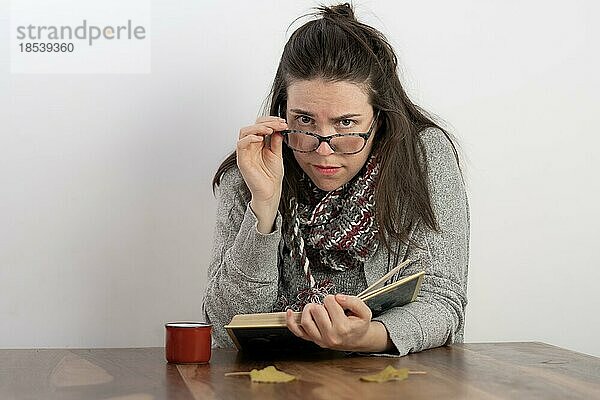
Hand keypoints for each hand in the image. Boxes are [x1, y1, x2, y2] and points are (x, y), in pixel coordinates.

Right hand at [236, 116, 287, 232]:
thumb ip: (276, 141)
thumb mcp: (277, 154)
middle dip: (267, 122)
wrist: (270, 192)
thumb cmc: (272, 176)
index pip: (260, 125)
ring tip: (270, 130)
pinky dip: (250, 138)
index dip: (271, 121)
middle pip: (252, 125)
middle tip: (280, 124)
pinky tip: (260, 139)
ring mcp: (245, 152)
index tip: (283, 123)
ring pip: (244, 131)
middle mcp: (251, 146)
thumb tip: (279, 128)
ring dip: (258, 127)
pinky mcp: (242, 160)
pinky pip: (241, 144)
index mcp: (259, 144)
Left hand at [286, 294, 392, 351]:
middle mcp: (330, 336)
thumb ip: (354, 301)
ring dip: (310, 310)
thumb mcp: (364, 312)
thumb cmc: (359, 326)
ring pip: (305, 320)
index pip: (330, 302)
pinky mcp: (313, 340)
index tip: (340, 305)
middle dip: (323, 304)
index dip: (334, 299)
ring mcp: (320, 339)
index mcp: (342, 328)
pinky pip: (298, 332)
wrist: (357, 340)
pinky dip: (291, 322)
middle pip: (316, 309)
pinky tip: (290, 312)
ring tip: (318, 309)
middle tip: (331, 308)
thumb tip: (338, 297)